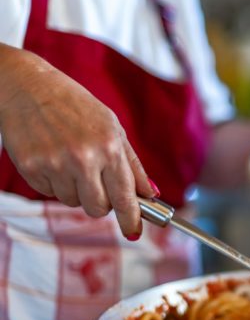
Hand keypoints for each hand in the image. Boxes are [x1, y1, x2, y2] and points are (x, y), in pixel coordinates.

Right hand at [0, 45, 155, 238]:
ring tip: (70, 159)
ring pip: (73, 202)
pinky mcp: (30, 168)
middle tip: (96, 183)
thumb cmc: (76, 106)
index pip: (125, 196)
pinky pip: (50, 193)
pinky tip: (52, 157)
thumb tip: (150, 194)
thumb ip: (132, 164)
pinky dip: (54, 182)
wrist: (28, 87)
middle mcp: (83, 158)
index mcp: (109, 147)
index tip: (134, 232)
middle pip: (98, 209)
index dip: (131, 219)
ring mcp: (54, 165)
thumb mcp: (113, 128)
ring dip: (75, 190)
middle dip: (101, 203)